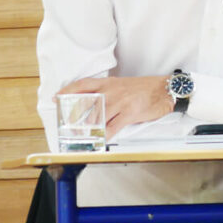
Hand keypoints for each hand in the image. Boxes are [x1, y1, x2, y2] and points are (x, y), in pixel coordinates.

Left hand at [57, 76, 171, 138]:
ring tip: (86, 135)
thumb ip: (109, 92)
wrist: (165, 90)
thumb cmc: (146, 88)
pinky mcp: (129, 113)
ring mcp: (120, 102)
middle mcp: (111, 91)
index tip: (57, 98)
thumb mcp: (124, 85)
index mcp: (109, 83)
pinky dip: (104, 136)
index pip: (83, 85)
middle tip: (71, 126)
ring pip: (96, 118)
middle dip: (75, 117)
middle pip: (85, 104)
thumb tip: (95, 104)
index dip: (68, 91)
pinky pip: (111, 128)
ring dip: (89, 129)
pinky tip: (102, 139)